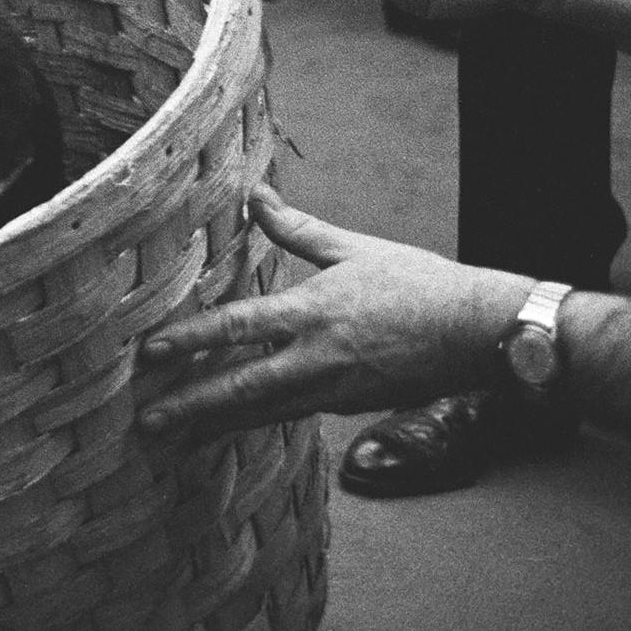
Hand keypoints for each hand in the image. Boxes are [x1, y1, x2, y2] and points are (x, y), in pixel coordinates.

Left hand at [138, 184, 528, 437]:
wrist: (481, 332)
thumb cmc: (420, 285)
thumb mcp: (353, 248)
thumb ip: (296, 227)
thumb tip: (252, 192)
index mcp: (314, 313)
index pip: (238, 327)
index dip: (192, 339)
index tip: (151, 352)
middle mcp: (318, 358)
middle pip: (243, 388)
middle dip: (193, 406)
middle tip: (148, 421)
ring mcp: (334, 389)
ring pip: (265, 412)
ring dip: (217, 425)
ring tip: (177, 437)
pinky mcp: (349, 406)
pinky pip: (292, 415)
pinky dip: (257, 422)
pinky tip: (232, 426)